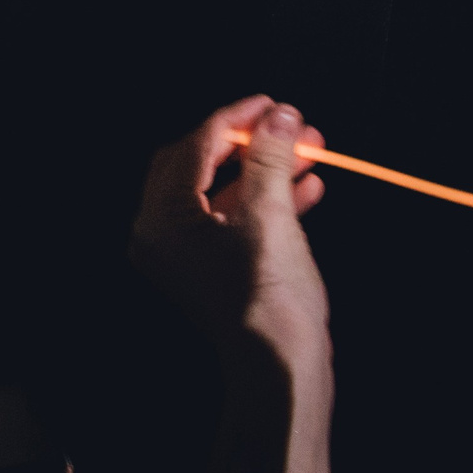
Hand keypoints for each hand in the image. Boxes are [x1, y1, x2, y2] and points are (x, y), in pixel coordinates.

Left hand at [129, 95, 332, 472]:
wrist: (282, 370)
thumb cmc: (270, 298)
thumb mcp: (272, 216)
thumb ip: (270, 158)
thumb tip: (278, 115)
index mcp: (161, 218)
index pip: (194, 147)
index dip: (235, 118)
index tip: (271, 103)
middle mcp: (162, 234)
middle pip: (202, 165)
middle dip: (250, 142)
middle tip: (290, 124)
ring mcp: (186, 254)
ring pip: (225, 192)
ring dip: (266, 168)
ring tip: (311, 149)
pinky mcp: (215, 269)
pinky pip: (237, 220)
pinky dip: (269, 199)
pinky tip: (309, 186)